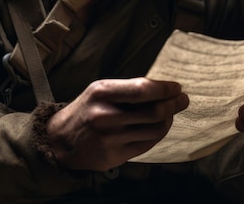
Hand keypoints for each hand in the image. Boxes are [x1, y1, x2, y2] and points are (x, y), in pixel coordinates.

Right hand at [46, 77, 188, 171]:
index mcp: (102, 93)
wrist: (60, 141)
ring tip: (170, 113)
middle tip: (183, 100)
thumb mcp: (100, 91)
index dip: (165, 89)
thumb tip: (162, 88)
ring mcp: (110, 138)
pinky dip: (158, 134)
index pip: (143, 89)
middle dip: (174, 104)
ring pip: (154, 129)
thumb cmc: (86, 111)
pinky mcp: (115, 156)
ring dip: (168, 120)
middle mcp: (106, 116)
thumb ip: (128, 89)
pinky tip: (159, 127)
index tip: (177, 87)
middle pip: (153, 112)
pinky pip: (148, 144)